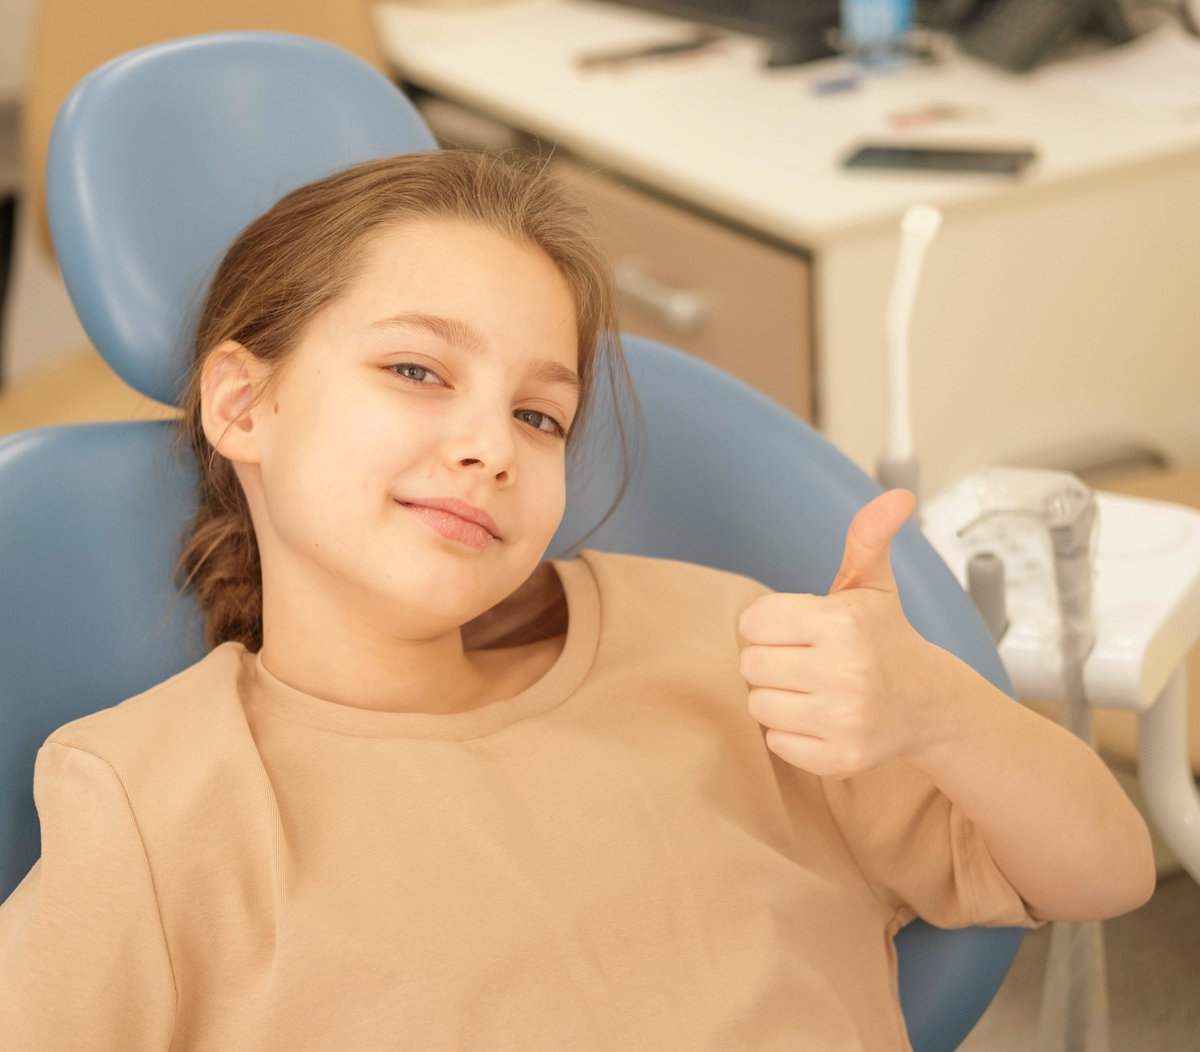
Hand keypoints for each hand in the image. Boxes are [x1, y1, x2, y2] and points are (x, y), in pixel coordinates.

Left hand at [737, 488, 940, 779]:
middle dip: (770, 660)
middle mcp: (845, 672)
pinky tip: (821, 716)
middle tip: (803, 660)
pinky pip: (776, 741)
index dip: (769, 624)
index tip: (797, 629)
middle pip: (750, 665)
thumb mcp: (871, 585)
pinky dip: (790, 731)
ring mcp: (844, 719)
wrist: (928, 703)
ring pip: (758, 704)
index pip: (752, 622)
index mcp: (841, 623)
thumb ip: (867, 538)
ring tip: (812, 688)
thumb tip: (896, 497)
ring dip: (776, 696)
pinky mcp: (839, 758)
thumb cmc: (884, 637)